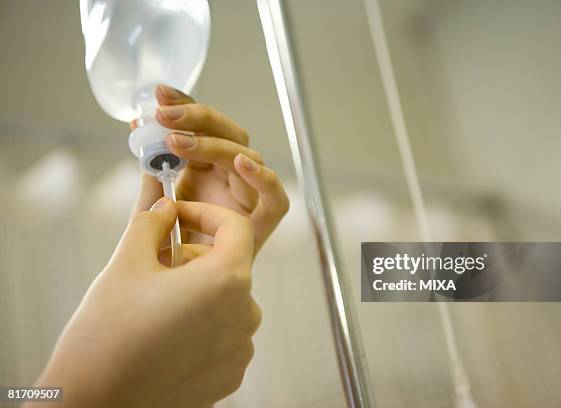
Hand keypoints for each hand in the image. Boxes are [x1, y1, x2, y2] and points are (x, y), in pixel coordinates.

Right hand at [29, 198, 260, 407]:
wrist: (94, 405)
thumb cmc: (107, 334)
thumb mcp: (126, 262)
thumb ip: (153, 222)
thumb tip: (168, 208)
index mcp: (228, 280)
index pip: (237, 228)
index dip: (206, 213)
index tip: (178, 216)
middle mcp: (245, 314)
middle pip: (229, 265)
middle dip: (194, 256)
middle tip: (154, 263)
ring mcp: (240, 349)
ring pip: (226, 300)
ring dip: (198, 291)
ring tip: (156, 302)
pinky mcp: (230, 375)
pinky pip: (224, 333)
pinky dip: (202, 324)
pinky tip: (165, 334)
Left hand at [132, 85, 288, 254]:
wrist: (186, 299)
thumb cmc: (172, 255)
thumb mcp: (155, 210)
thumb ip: (152, 176)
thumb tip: (139, 132)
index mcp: (206, 168)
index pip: (203, 126)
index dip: (186, 104)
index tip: (159, 94)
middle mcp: (230, 177)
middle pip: (227, 133)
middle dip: (197, 118)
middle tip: (164, 115)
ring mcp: (248, 196)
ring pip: (245, 156)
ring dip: (213, 144)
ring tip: (176, 142)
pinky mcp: (263, 222)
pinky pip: (275, 198)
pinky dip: (263, 178)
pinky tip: (240, 163)